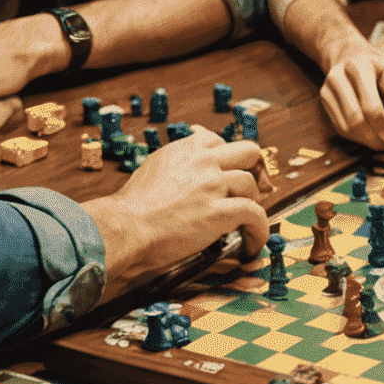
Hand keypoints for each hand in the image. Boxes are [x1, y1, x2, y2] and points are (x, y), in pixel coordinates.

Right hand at [94, 126, 269, 292]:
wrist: (125, 229)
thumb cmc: (132, 208)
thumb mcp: (152, 169)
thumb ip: (173, 161)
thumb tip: (181, 160)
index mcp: (186, 150)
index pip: (217, 140)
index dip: (226, 157)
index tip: (227, 171)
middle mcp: (203, 161)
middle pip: (248, 151)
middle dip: (255, 169)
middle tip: (255, 188)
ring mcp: (213, 184)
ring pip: (252, 184)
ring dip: (253, 203)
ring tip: (245, 222)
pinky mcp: (220, 211)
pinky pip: (255, 214)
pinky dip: (258, 230)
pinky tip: (253, 243)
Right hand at [318, 32, 383, 148]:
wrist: (347, 55)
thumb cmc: (376, 69)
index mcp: (375, 62)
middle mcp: (351, 68)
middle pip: (368, 111)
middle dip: (381, 133)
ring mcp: (334, 81)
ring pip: (352, 122)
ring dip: (368, 139)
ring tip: (380, 143)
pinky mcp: (324, 95)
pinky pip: (340, 126)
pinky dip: (356, 138)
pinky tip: (366, 137)